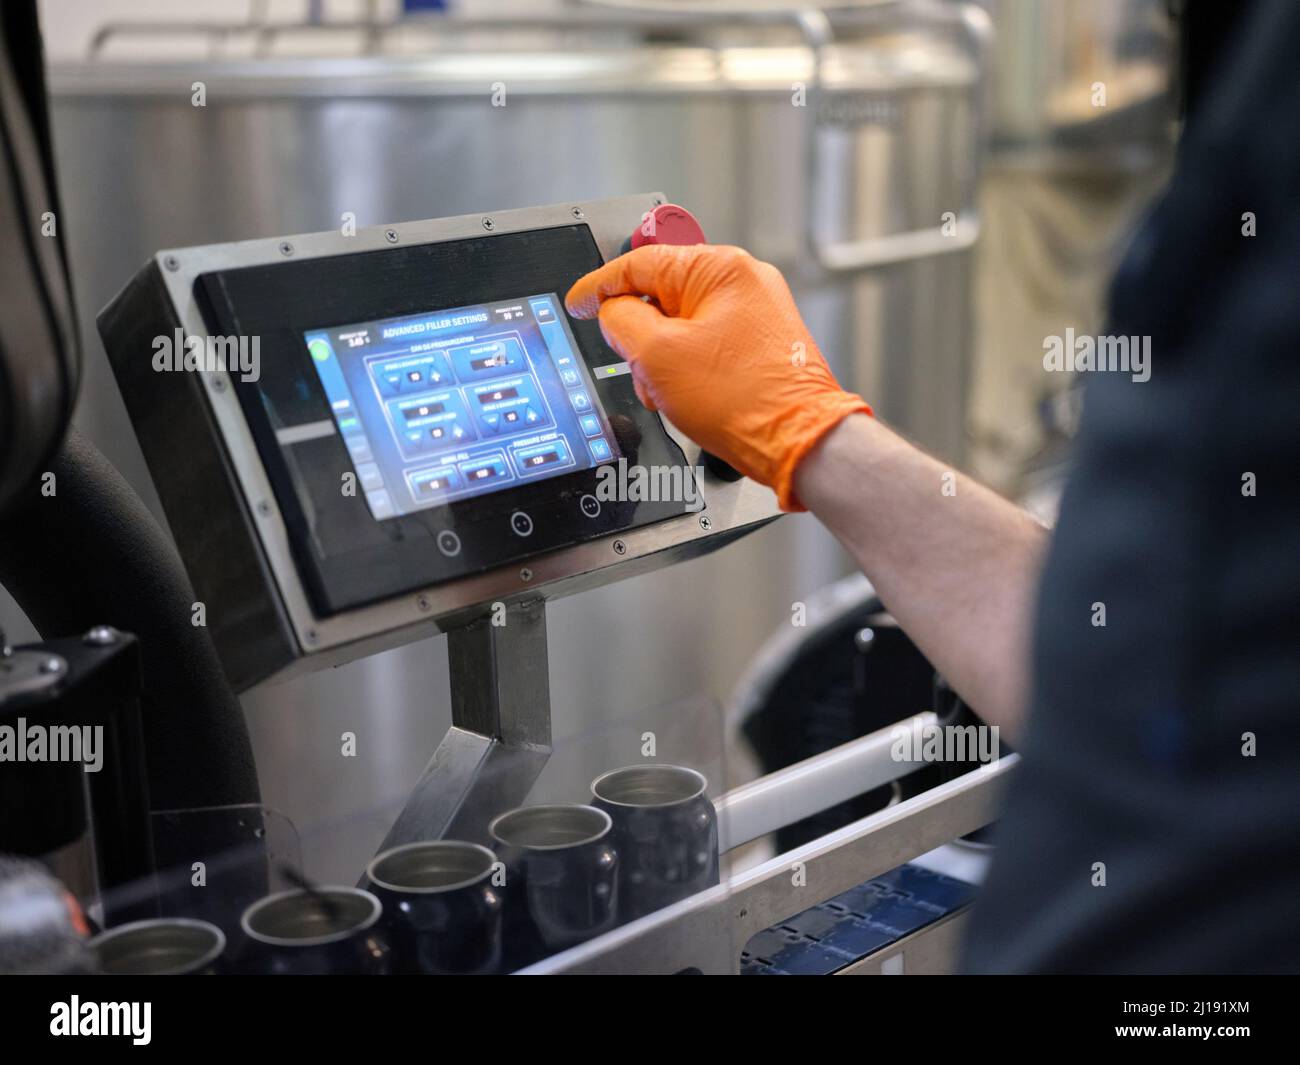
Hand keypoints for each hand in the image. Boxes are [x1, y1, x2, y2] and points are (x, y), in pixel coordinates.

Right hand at [566, 244, 869, 509]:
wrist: (797, 441)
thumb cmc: (743, 401)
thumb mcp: (657, 356)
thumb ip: (620, 321)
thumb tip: (612, 312)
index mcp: (719, 268)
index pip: (639, 263)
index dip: (599, 286)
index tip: (580, 301)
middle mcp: (744, 281)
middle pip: (661, 296)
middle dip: (642, 338)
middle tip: (642, 370)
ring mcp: (757, 312)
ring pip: (682, 326)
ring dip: (664, 361)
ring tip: (675, 393)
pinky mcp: (762, 342)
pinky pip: (706, 344)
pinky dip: (687, 369)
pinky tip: (692, 397)